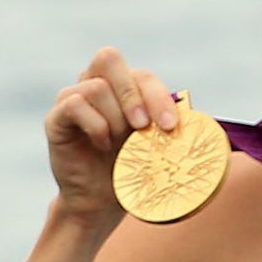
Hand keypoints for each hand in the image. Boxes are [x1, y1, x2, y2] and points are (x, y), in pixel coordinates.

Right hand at [46, 46, 180, 217]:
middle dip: (132, 94)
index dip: (157, 96)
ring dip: (115, 118)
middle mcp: (95, 85)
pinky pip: (75, 104)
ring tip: (118, 145)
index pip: (141, 74)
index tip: (170, 127)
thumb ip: (172, 127)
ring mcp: (73, 98)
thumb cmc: (133, 172)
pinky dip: (95, 125)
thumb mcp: (158, 148)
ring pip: (95, 87)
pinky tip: (101, 145)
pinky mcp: (56, 117)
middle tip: (142, 127)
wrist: (100, 202)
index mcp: (124, 88)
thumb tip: (205, 121)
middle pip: (109, 58)